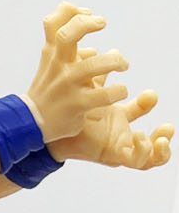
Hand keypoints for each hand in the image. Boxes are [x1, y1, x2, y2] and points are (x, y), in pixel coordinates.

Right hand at [23, 4, 127, 141]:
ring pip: (94, 65)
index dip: (71, 11)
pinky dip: (118, 91)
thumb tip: (88, 27)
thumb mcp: (50, 61)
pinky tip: (119, 91)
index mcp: (52, 54)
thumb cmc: (47, 89)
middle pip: (66, 35)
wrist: (31, 123)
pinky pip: (104, 95)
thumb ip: (66, 43)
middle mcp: (58, 66)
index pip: (54, 23)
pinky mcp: (77, 104)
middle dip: (86, 24)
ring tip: (122, 65)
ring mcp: (67, 85)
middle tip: (102, 24)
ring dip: (115, 61)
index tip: (88, 13)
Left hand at [50, 84, 173, 170]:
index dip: (145, 105)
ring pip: (148, 155)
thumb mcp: (86, 92)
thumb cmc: (64, 112)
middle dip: (162, 132)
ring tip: (167, 130)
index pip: (135, 112)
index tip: (151, 92)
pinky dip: (145, 151)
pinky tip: (142, 136)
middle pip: (148, 137)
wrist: (47, 132)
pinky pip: (137, 161)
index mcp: (111, 117)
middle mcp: (115, 133)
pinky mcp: (113, 157)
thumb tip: (106, 51)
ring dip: (162, 147)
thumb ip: (97, 76)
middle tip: (163, 114)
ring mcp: (116, 146)